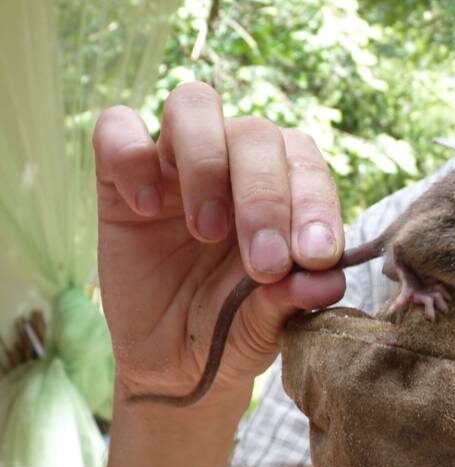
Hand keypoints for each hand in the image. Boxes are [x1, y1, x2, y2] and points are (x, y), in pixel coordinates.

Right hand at [94, 82, 346, 404]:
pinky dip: (132, 154)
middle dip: (266, 199)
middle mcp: (237, 164)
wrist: (177, 361)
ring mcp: (178, 164)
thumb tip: (325, 282)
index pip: (306, 164)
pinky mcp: (119, 176)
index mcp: (286, 188)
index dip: (316, 204)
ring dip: (207, 165)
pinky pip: (117, 127)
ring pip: (195, 105)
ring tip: (207, 231)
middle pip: (257, 133)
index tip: (315, 258)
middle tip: (265, 265)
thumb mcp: (269, 322)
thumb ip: (296, 296)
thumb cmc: (237, 327)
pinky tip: (145, 208)